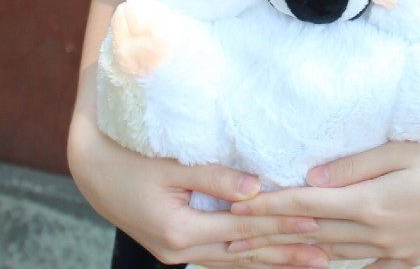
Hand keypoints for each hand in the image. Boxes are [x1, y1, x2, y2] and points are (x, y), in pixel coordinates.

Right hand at [67, 112, 329, 267]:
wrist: (92, 172)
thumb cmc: (131, 160)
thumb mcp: (171, 166)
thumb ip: (215, 178)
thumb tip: (257, 190)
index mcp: (181, 230)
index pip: (244, 228)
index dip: (282, 223)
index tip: (316, 220)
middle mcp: (181, 250)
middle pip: (245, 252)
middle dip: (287, 251)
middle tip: (327, 252)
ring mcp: (178, 254)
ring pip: (236, 261)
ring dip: (273, 260)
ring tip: (309, 261)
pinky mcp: (177, 248)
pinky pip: (221, 258)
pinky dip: (248, 259)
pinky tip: (269, 260)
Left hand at [227, 138, 419, 267]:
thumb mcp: (403, 151)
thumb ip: (354, 166)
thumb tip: (310, 177)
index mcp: (372, 203)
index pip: (306, 205)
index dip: (268, 207)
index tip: (236, 209)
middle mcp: (376, 233)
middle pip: (310, 235)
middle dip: (266, 237)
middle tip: (228, 241)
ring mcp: (392, 251)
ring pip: (329, 256)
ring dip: (290, 254)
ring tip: (257, 256)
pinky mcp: (407, 257)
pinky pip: (360, 266)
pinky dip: (331, 265)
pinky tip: (315, 265)